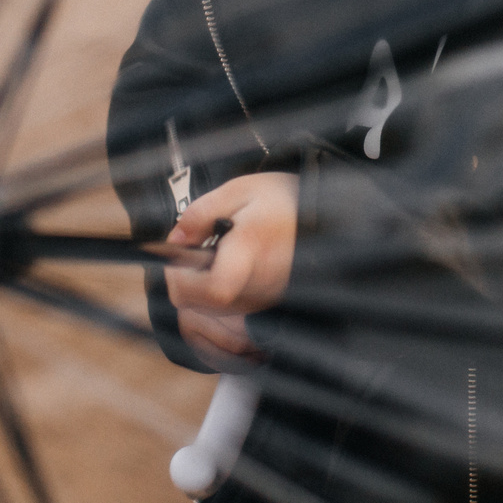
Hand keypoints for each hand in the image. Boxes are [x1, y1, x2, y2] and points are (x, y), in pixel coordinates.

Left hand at [165, 172, 298, 367]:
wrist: (328, 216)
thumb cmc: (286, 201)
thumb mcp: (240, 191)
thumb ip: (200, 213)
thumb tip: (175, 240)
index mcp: (253, 251)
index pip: (214, 288)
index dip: (184, 277)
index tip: (178, 254)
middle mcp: (261, 284)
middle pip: (204, 306)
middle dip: (183, 281)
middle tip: (187, 252)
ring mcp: (266, 299)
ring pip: (213, 312)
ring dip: (198, 289)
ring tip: (209, 256)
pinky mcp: (268, 304)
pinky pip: (229, 311)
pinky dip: (215, 294)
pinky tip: (223, 267)